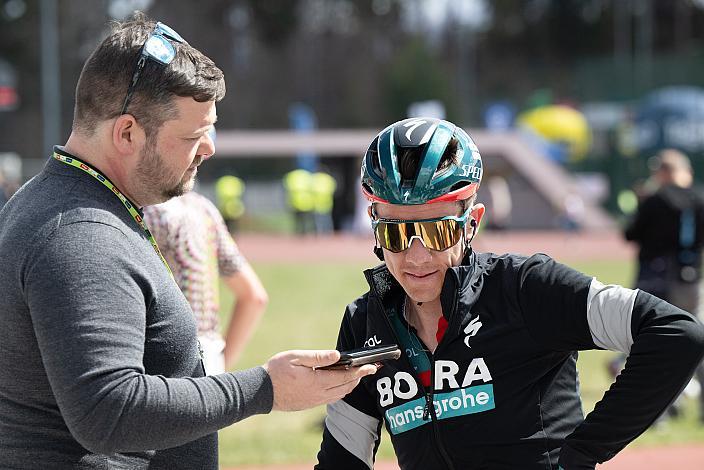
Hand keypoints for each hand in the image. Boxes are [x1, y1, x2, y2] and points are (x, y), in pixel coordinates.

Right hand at [263, 350, 378, 410]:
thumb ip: (318, 357)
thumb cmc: (275, 371)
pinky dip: (340, 390)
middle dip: (359, 377)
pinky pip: (331, 398)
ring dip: (350, 385)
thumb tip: (338, 355)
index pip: (345, 376)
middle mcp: (319, 394)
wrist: (260, 392)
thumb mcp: (295, 357)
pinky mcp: (309, 404)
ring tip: (357, 375)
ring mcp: (314, 401)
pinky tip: (339, 384)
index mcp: (317, 381)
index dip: (361, 371)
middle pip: (346, 386)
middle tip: (369, 369)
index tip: (372, 366)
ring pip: (340, 394)